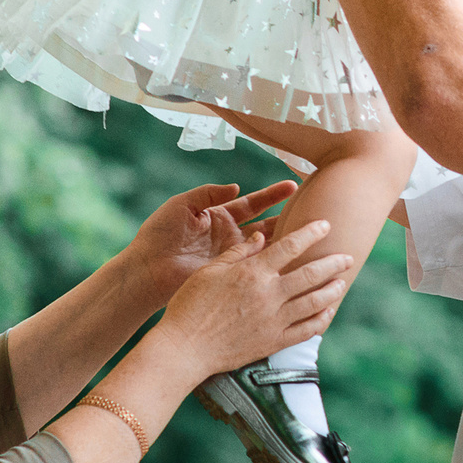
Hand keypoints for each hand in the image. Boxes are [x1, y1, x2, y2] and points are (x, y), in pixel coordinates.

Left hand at [120, 180, 297, 302]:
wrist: (147, 268)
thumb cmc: (159, 234)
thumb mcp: (182, 205)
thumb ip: (208, 193)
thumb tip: (237, 187)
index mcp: (220, 216)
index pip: (254, 203)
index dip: (274, 195)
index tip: (295, 186)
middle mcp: (231, 236)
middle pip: (268, 225)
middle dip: (290, 218)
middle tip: (316, 211)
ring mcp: (233, 257)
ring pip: (268, 248)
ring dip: (288, 243)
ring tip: (313, 237)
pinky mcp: (231, 275)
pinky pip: (257, 269)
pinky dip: (275, 266)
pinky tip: (294, 263)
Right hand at [156, 220, 351, 374]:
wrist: (185, 349)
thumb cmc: (190, 306)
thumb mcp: (210, 271)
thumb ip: (239, 252)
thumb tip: (261, 236)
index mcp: (252, 273)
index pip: (290, 246)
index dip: (311, 233)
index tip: (326, 225)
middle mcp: (268, 295)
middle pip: (310, 274)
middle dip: (333, 263)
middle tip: (347, 256)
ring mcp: (273, 320)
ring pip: (314, 302)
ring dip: (332, 290)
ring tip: (342, 282)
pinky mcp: (273, 342)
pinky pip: (306, 330)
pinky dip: (321, 320)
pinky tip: (328, 312)